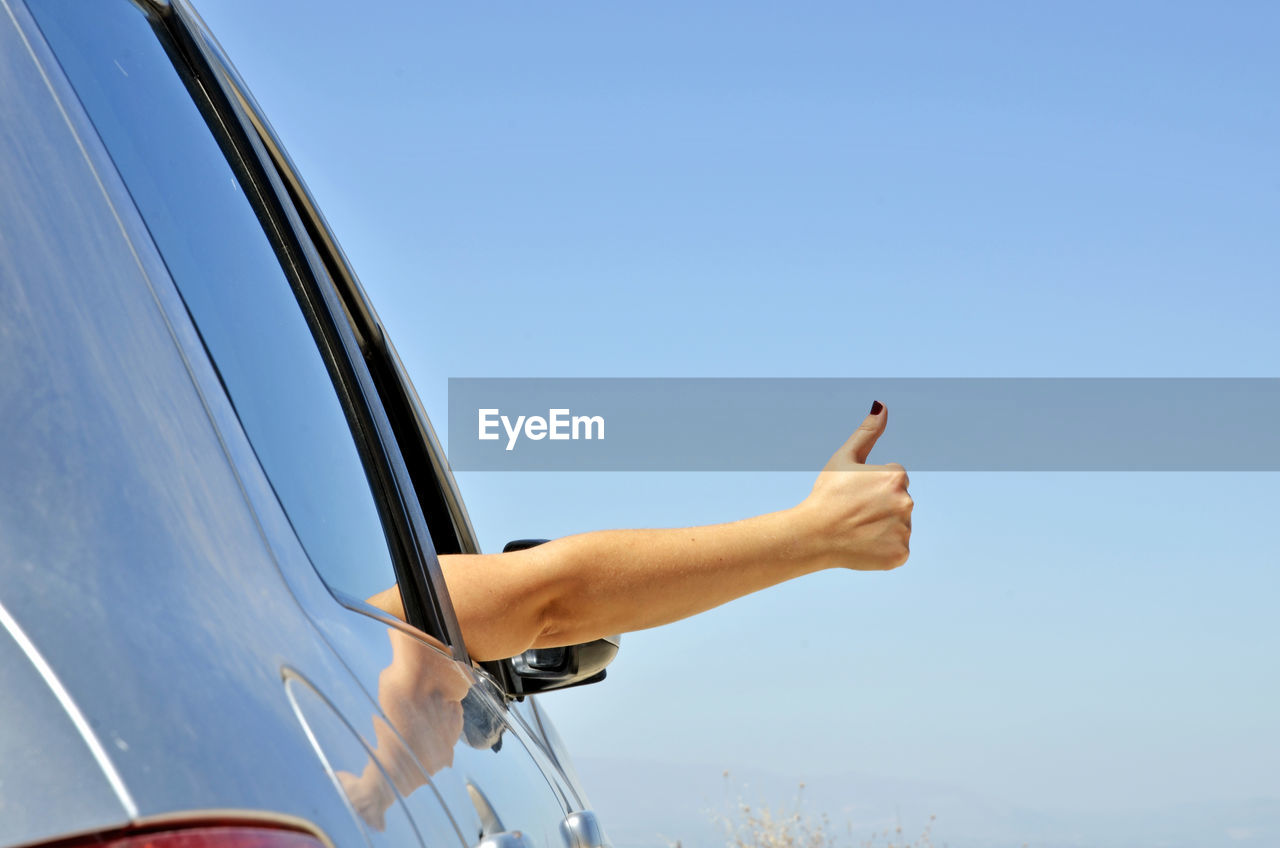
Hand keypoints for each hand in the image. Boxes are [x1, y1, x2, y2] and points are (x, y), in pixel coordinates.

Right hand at [794, 401, 912, 570]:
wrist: (812, 535)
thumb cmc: (826, 494)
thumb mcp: (844, 458)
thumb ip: (868, 432)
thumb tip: (882, 405)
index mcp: (896, 476)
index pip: (894, 480)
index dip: (872, 487)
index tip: (854, 495)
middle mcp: (906, 502)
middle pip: (898, 503)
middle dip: (880, 507)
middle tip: (854, 513)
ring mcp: (904, 530)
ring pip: (898, 526)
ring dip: (882, 528)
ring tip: (857, 530)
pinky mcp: (900, 554)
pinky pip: (897, 550)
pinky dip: (883, 550)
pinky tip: (863, 545)